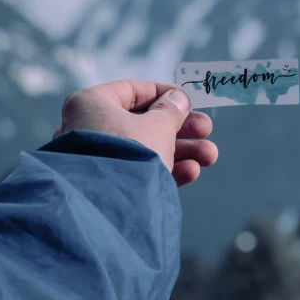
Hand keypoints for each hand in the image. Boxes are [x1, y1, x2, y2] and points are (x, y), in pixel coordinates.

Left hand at [53, 79, 217, 186]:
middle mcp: (89, 129)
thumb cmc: (130, 153)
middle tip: (206, 130)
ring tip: (209, 156)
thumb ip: (171, 110)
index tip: (187, 101)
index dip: (164, 94)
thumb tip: (178, 98)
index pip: (132, 90)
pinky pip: (137, 170)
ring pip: (145, 148)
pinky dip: (164, 168)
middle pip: (143, 122)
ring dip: (180, 151)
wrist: (108, 208)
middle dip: (181, 128)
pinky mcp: (106, 184)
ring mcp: (97, 158)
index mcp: (92, 104)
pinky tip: (192, 172)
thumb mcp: (158, 126)